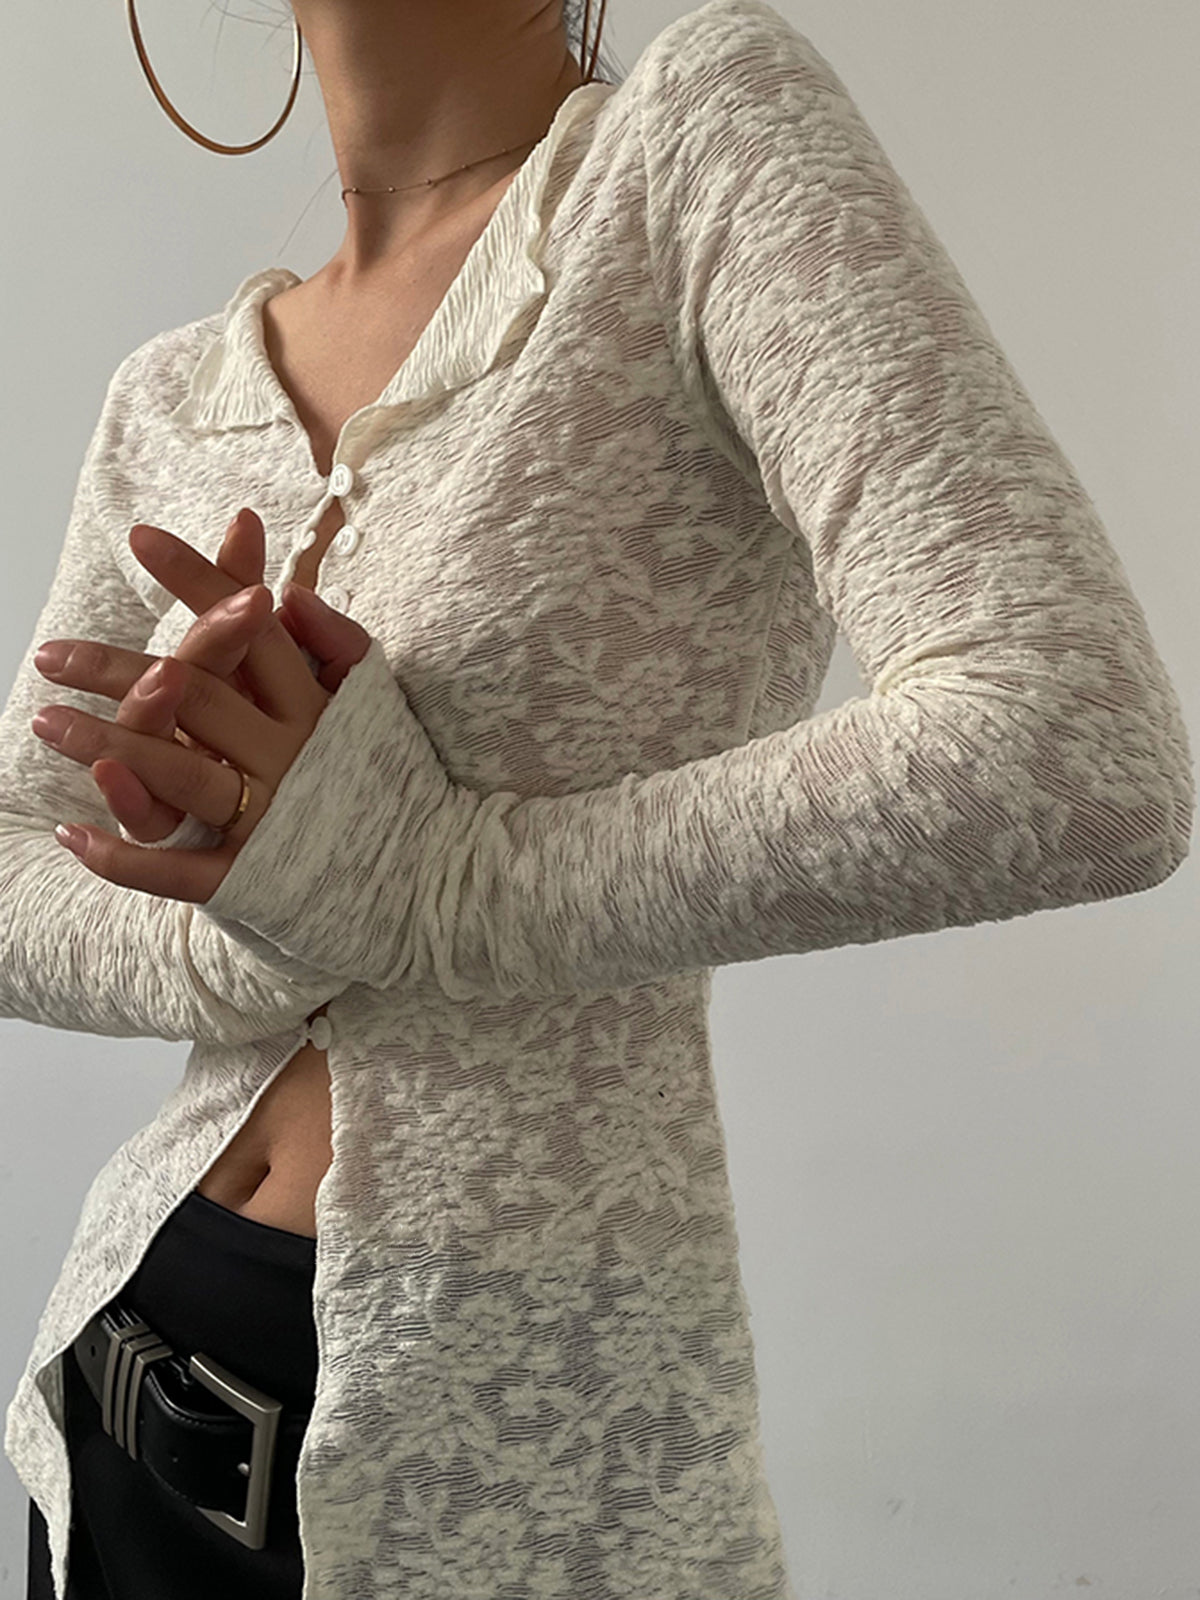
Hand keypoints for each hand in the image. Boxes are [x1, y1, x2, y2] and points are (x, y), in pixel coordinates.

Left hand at [31, 508, 372, 903]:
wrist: (433, 872)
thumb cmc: (389, 778)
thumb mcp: (374, 702)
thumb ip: (338, 644)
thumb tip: (291, 593)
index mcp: (318, 707)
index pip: (249, 629)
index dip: (196, 580)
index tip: (139, 537)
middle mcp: (293, 756)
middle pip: (195, 696)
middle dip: (116, 670)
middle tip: (50, 654)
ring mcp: (273, 818)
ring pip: (180, 776)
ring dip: (107, 747)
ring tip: (46, 722)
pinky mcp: (256, 878)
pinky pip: (179, 871)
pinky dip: (123, 858)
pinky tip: (71, 834)